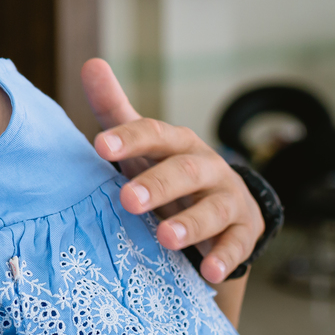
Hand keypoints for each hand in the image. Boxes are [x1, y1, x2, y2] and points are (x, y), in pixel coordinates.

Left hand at [80, 59, 262, 283]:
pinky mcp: (242, 232)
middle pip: (184, 171)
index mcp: (176, 143)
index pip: (153, 133)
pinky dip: (223, 257)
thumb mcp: (142, 143)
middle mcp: (205, 166)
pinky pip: (236, 245)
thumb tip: (91, 64)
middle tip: (127, 198)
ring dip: (190, 224)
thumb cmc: (166, 169)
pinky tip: (209, 271)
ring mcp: (226, 199)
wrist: (219, 207)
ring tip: (165, 238)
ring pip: (212, 210)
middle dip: (157, 184)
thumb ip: (114, 109)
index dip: (128, 138)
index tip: (99, 145)